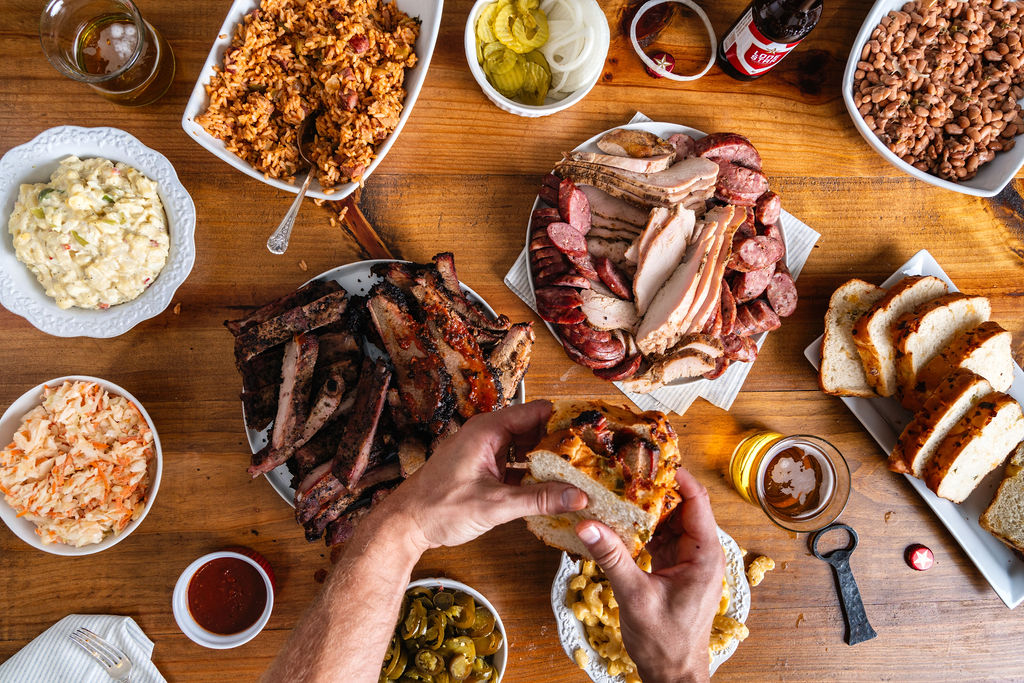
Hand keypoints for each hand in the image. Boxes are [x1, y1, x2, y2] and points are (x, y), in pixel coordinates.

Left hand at [387, 400, 587, 551]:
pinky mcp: (483, 470)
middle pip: (534, 429)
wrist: (405, 524)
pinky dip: (531, 474)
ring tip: (576, 473)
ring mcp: (484, 452)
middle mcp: (487, 435)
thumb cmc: (439, 507)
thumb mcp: (496, 505)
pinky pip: (515, 464)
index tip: (590, 432)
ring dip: (547, 461)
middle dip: (560, 443)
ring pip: (525, 448)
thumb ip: (539, 499)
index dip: (565, 420)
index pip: (537, 412)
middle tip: (590, 457)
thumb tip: (578, 497)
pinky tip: (550, 489)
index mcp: (488, 429)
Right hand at [575, 468, 724, 682]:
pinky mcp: (674, 569)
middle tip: (627, 468)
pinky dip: (642, 527)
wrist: (673, 675)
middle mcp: (701, 553)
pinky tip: (619, 519)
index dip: (677, 476)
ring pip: (669, 521)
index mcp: (704, 554)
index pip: (697, 501)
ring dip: (647, 507)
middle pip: (682, 506)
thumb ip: (612, 557)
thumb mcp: (635, 596)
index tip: (651, 458)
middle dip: (656, 488)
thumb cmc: (666, 642)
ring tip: (619, 487)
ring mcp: (688, 561)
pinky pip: (660, 537)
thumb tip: (587, 525)